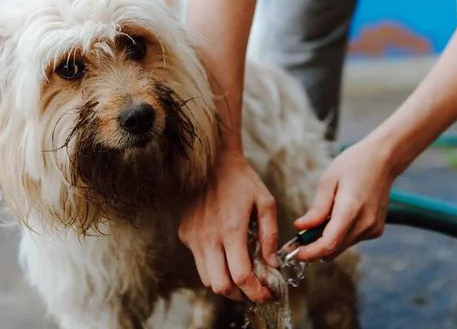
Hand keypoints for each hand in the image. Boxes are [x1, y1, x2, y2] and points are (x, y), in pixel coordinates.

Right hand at [178, 150, 279, 302]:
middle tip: (253, 290)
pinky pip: (199, 260)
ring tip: (240, 275)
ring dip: (225, 283)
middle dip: (239, 295)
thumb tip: (271, 263)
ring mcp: (193, 236)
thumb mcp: (265, 202)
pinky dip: (213, 265)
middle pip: (220, 285)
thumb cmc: (242, 180)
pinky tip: (224, 252)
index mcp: (231, 229)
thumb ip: (269, 235)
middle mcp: (208, 237)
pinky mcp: (185, 233)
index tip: (266, 295)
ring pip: (207, 278)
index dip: (255, 292)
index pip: (240, 276)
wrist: (213, 162)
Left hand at [292, 138, 394, 261]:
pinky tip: (338, 216)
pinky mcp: (376, 230)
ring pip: (341, 246)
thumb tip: (300, 227)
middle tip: (298, 238)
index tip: (294, 253)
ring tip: (320, 219)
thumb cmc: (353, 165)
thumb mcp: (328, 181)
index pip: (329, 243)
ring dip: (327, 240)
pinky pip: (351, 239)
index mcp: (351, 209)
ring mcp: (373, 228)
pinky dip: (339, 234)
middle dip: (314, 247)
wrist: (382, 160)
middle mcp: (365, 223)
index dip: (310, 253)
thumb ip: (316, 208)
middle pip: (334, 249)